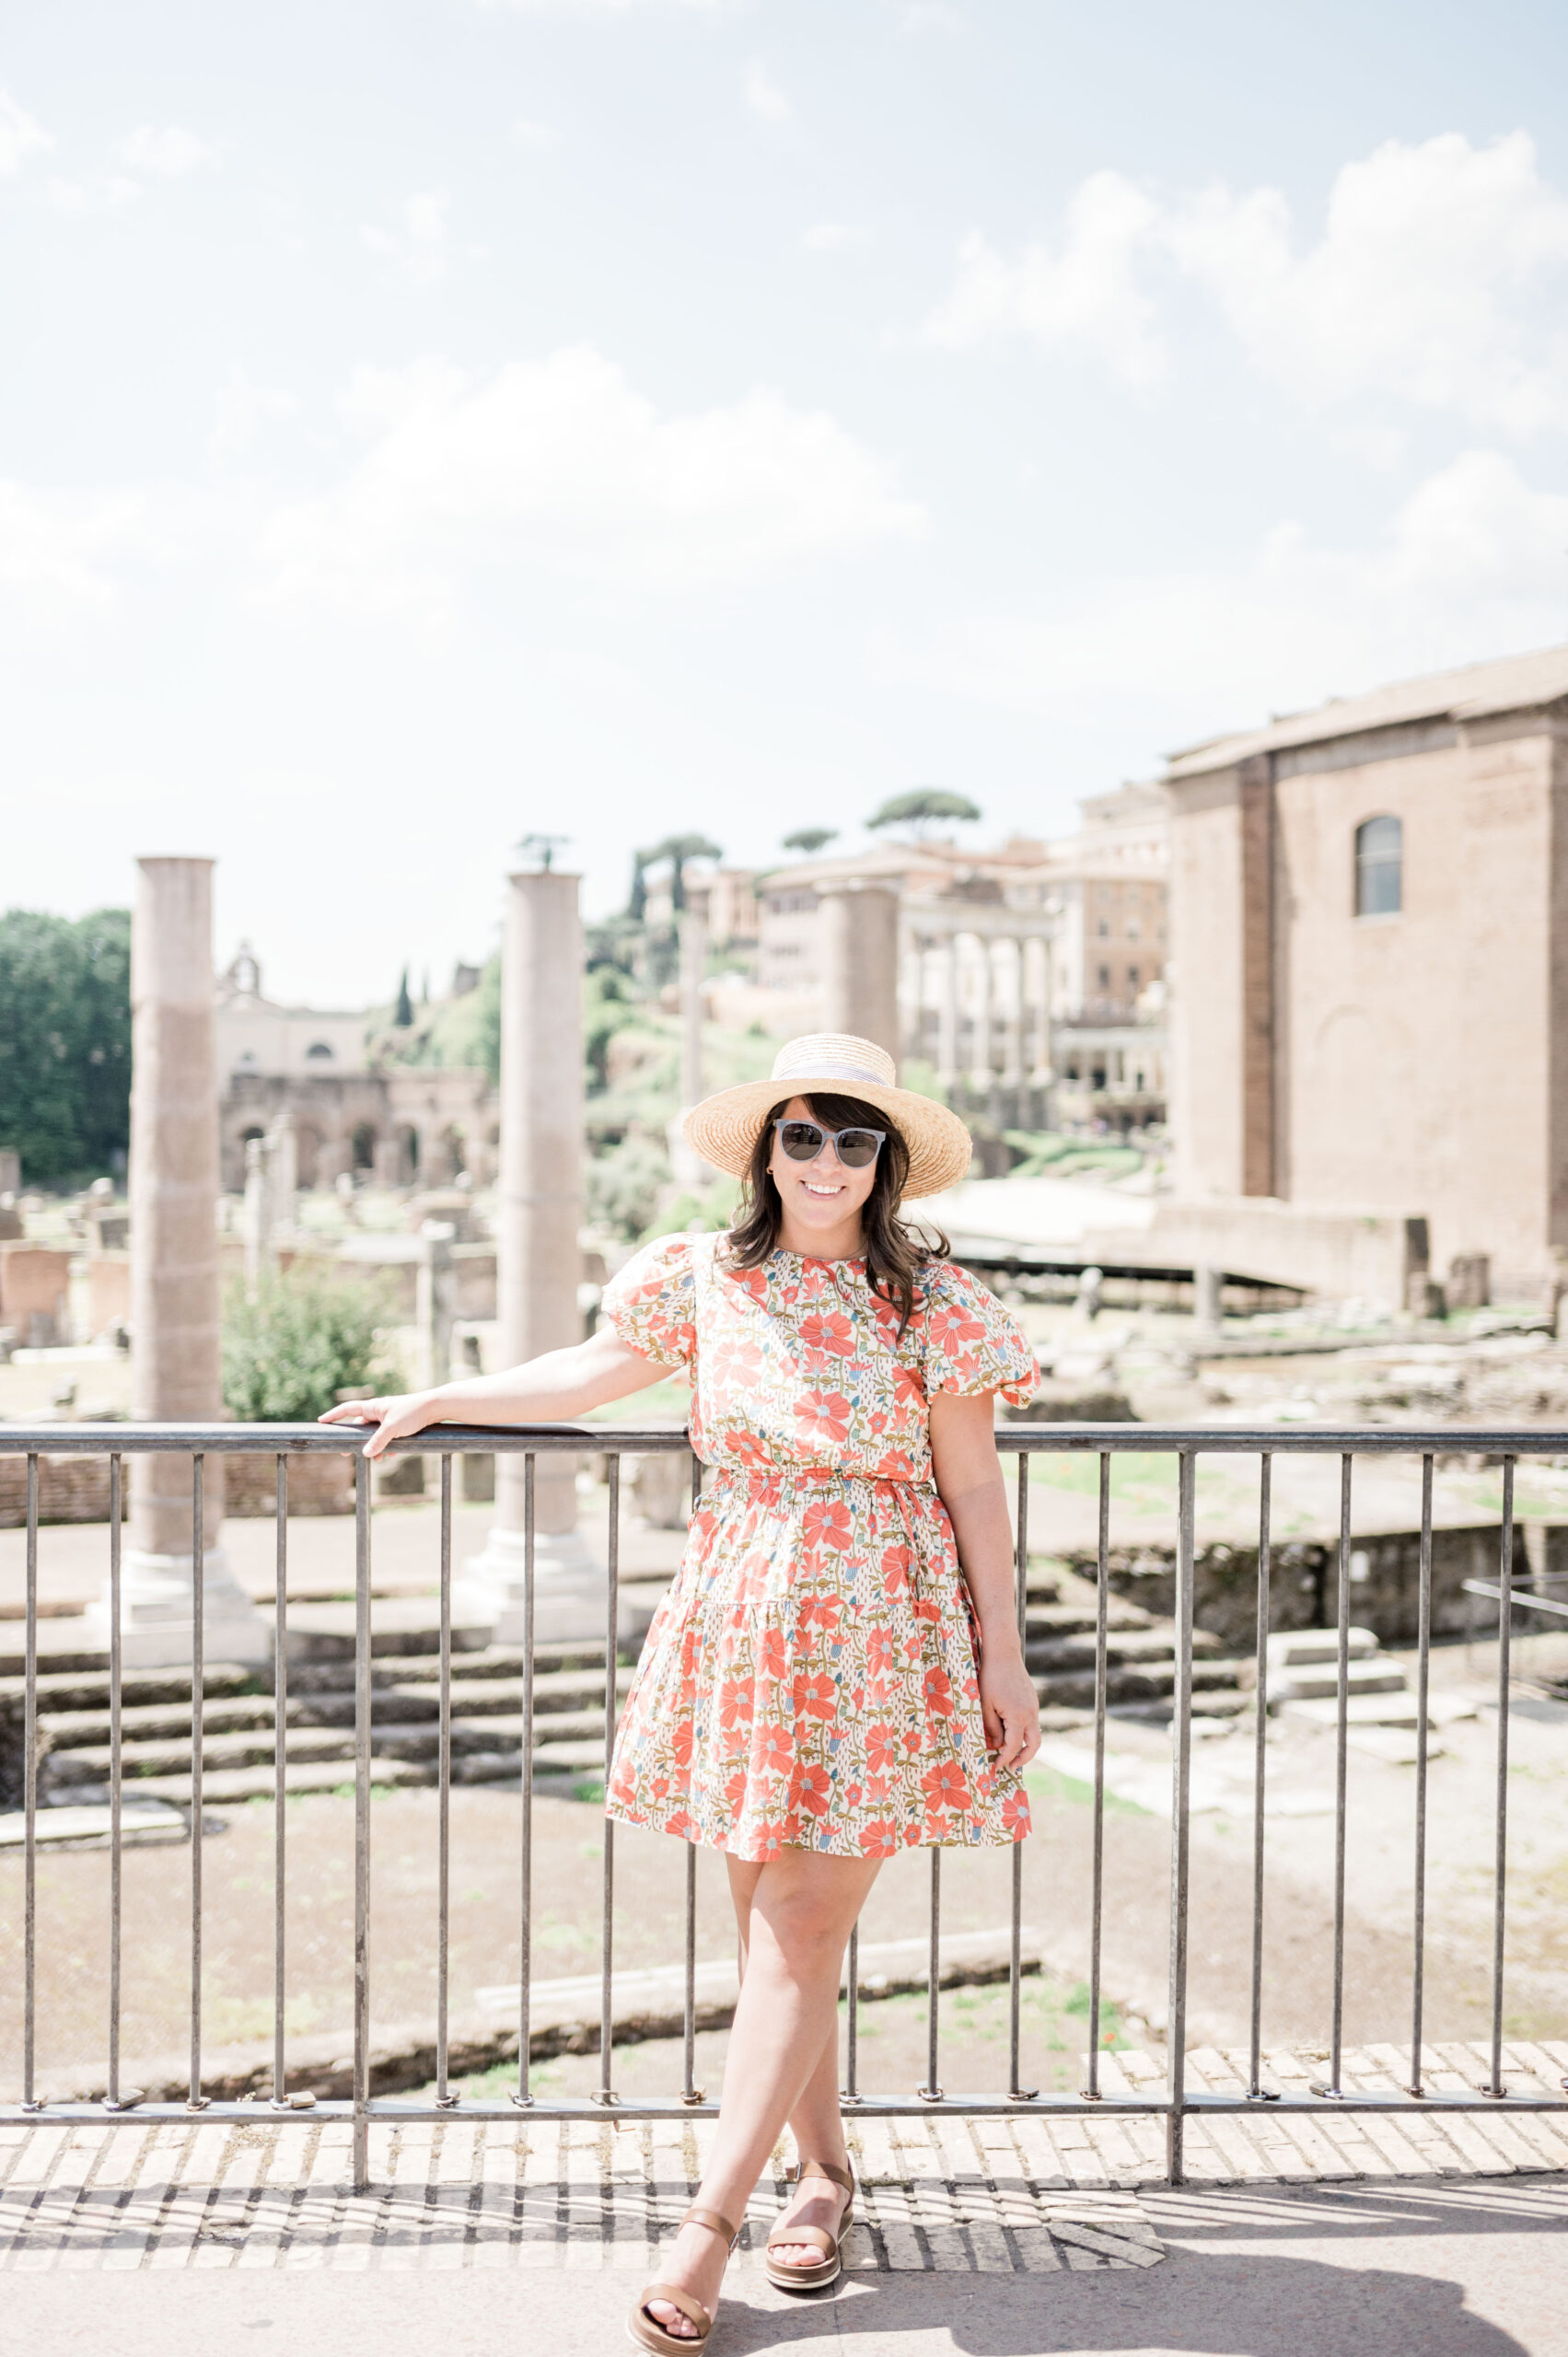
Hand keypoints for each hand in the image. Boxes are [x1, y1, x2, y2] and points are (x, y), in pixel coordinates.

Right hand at [317, 1391, 442, 1459]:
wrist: (437, 1408)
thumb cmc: (413, 1412)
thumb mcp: (393, 1428)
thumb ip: (378, 1441)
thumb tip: (365, 1453)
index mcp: (374, 1406)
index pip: (348, 1409)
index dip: (334, 1415)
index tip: (322, 1421)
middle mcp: (380, 1411)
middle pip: (361, 1427)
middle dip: (355, 1441)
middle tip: (345, 1453)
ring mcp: (389, 1419)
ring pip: (375, 1436)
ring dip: (375, 1448)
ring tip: (378, 1460)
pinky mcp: (400, 1426)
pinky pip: (388, 1439)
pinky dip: (387, 1447)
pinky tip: (392, 1456)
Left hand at [978, 1641, 1041, 1771]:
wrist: (1003, 1655)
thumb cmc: (990, 1678)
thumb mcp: (985, 1706)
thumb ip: (992, 1728)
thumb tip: (996, 1746)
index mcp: (1018, 1716)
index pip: (1014, 1746)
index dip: (1005, 1759)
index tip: (996, 1766)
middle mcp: (1030, 1713)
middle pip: (1034, 1745)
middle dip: (1023, 1759)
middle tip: (1011, 1767)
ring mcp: (1033, 1707)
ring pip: (1035, 1734)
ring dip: (1025, 1746)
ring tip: (1010, 1753)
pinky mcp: (1032, 1701)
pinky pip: (1032, 1722)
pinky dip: (1024, 1732)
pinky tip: (1010, 1733)